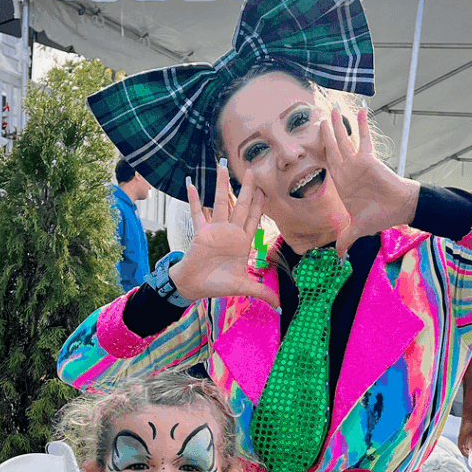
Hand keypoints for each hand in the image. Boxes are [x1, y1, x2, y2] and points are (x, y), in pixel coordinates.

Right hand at [169, 164, 280, 308]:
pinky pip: (197, 212)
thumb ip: (261, 291)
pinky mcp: (200, 232)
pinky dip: (194, 199)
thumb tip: (279, 305)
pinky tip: (192, 183)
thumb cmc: (217, 285)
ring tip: (222, 165)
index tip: (264, 189)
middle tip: (252, 169)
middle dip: (246, 188)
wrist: (194, 287)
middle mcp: (230, 232)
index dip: (259, 205)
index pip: (254, 219)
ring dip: (221, 185)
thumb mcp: (243, 287)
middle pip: (240, 205)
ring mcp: (215, 230)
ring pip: (220, 203)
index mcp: (242, 242)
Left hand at [320, 107, 420, 258]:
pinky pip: (363, 139)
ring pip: (345, 140)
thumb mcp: (357, 229)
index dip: (321, 151)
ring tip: (333, 108)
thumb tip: (340, 256)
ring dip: (339, 124)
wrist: (398, 210)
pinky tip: (360, 111)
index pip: (328, 164)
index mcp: (342, 184)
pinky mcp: (368, 160)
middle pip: (333, 148)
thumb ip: (346, 239)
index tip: (315, 139)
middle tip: (321, 115)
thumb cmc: (379, 217)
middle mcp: (347, 171)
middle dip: (327, 132)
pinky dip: (361, 125)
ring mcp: (357, 164)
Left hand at [457, 411, 471, 456]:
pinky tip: (468, 456)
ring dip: (467, 454)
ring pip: (463, 449)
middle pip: (467, 448)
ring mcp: (463, 439)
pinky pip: (460, 448)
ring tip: (471, 459)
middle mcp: (467, 438)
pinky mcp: (460, 439)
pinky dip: (463, 452)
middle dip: (470, 454)